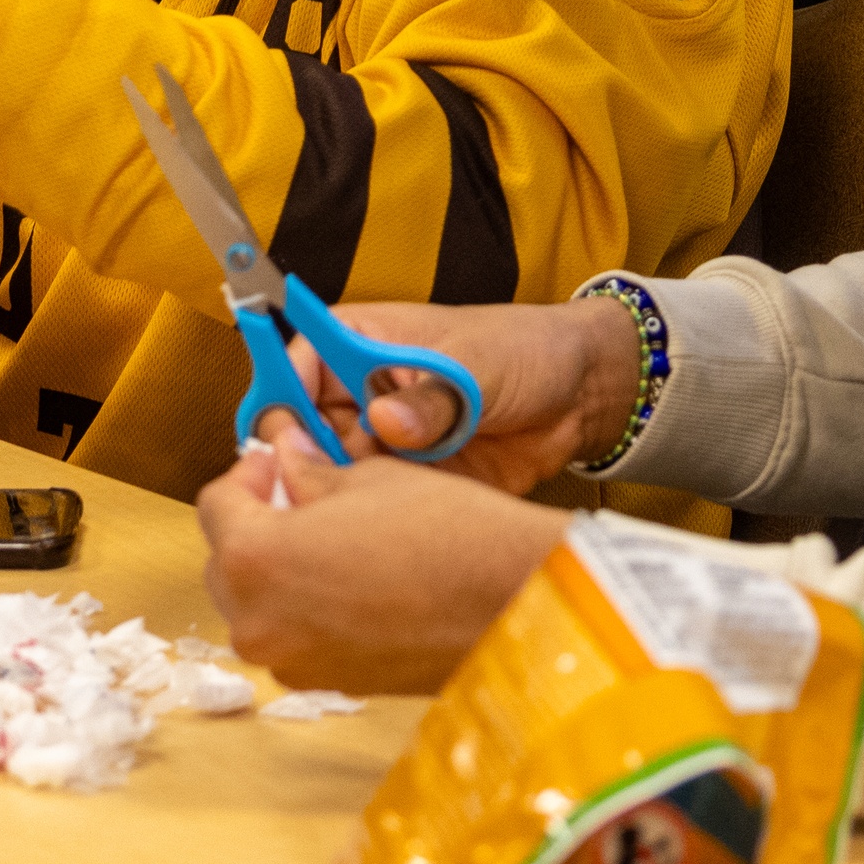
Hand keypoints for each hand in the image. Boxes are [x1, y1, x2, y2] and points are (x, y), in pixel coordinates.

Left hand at [199, 418, 571, 693]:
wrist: (513, 605)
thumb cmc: (448, 536)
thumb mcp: (367, 479)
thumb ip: (308, 473)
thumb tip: (285, 456)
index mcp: (254, 560)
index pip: (216, 504)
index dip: (249, 474)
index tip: (281, 462)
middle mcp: (259, 622)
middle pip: (226, 561)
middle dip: (257, 524)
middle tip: (304, 495)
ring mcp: (292, 662)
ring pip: (258, 604)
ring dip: (280, 569)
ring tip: (336, 539)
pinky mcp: (327, 684)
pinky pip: (295, 636)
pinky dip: (308, 608)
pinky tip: (357, 580)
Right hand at [292, 296, 646, 494]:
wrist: (580, 398)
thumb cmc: (526, 352)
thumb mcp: (479, 363)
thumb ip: (433, 396)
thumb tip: (386, 420)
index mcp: (363, 340)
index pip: (297, 362)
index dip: (283, 396)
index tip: (287, 432)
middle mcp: (361, 391)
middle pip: (301, 427)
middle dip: (303, 456)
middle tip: (322, 480)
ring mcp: (382, 439)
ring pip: (331, 471)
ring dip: (337, 491)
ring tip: (357, 505)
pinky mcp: (406, 480)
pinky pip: (372, 502)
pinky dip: (372, 516)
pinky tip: (385, 524)